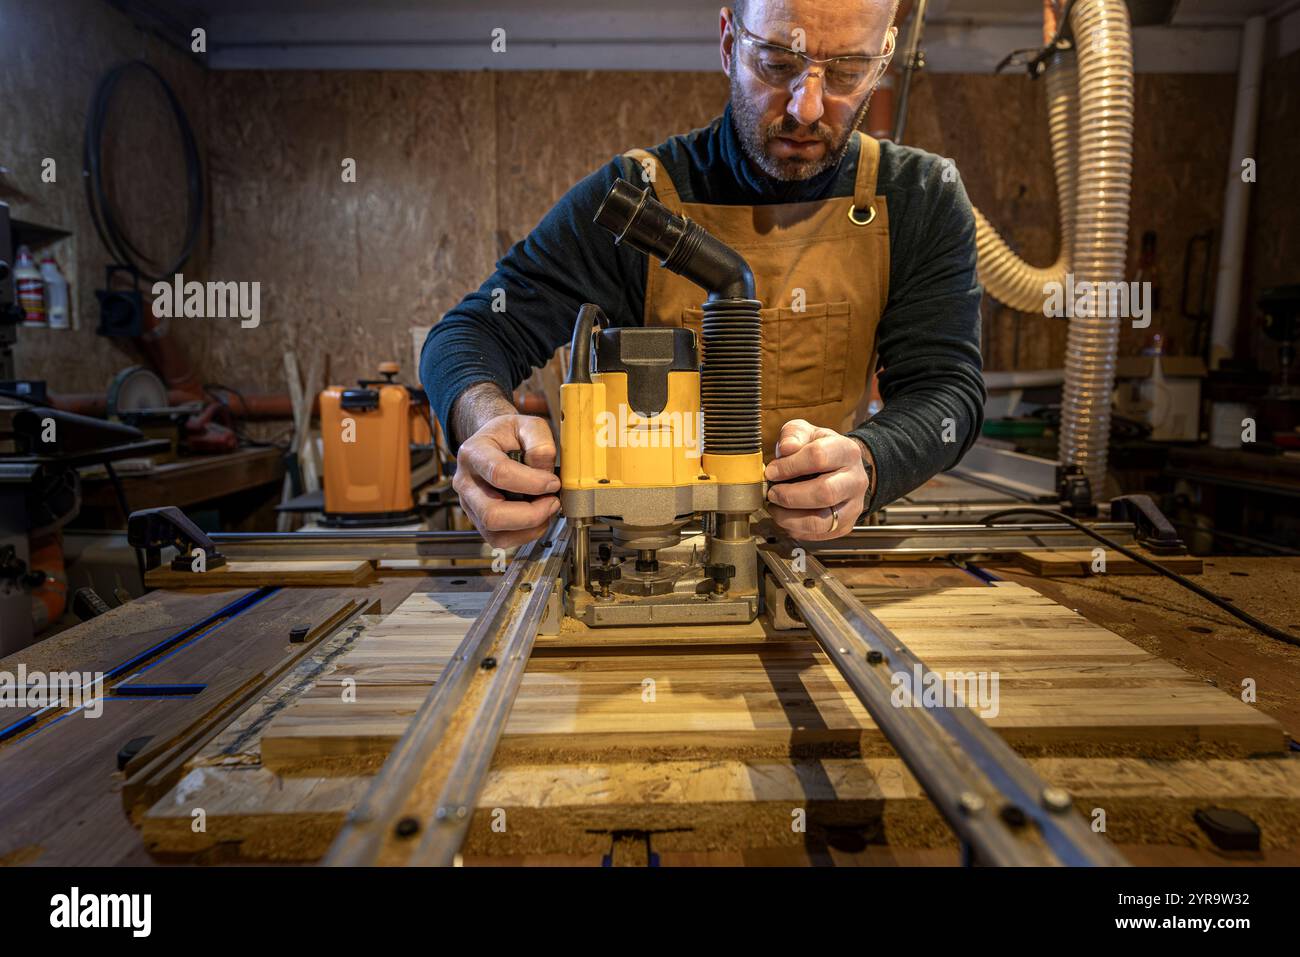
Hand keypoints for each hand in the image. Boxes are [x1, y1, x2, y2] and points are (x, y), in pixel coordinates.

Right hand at [453, 413, 560, 548]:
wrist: (495, 443)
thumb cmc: (510, 435)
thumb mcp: (528, 424)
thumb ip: (540, 442)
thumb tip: (545, 472)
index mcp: (473, 453)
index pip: (499, 473)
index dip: (532, 482)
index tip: (553, 482)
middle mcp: (465, 481)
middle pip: (491, 513)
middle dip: (531, 514)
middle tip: (552, 502)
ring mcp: (469, 504)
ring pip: (495, 533)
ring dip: (529, 527)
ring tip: (546, 509)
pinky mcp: (478, 520)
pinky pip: (499, 540)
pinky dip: (525, 534)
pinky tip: (537, 518)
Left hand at [763, 419, 871, 540]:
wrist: (841, 467)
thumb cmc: (820, 450)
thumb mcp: (807, 433)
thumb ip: (794, 434)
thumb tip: (787, 448)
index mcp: (846, 451)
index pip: (818, 457)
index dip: (789, 466)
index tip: (771, 471)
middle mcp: (856, 480)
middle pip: (824, 492)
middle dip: (790, 496)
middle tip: (772, 493)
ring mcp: (853, 505)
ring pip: (822, 521)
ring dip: (790, 518)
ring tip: (775, 509)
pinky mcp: (845, 525)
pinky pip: (819, 535)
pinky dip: (797, 530)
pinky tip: (787, 518)